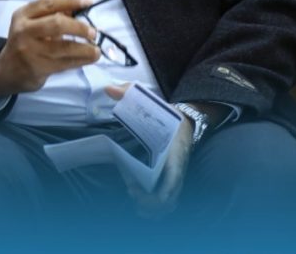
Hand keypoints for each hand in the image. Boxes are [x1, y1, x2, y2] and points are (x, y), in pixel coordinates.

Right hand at [0, 0, 99, 98]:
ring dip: (85, 48)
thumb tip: (80, 8)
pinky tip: (90, 59)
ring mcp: (30, 51)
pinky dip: (82, 60)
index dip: (70, 1)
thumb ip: (52, 14)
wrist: (8, 70)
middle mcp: (24, 31)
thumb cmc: (26, 42)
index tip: (88, 2)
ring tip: (96, 50)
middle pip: (57, 23)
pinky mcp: (38, 68)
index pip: (48, 3)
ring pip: (64, 47)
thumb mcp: (32, 24)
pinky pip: (65, 63)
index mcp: (22, 15)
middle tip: (93, 32)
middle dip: (79, 27)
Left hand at [106, 83, 193, 216]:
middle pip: (170, 197)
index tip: (137, 191)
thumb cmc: (167, 115)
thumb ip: (129, 93)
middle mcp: (178, 168)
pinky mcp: (172, 180)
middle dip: (150, 202)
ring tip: (134, 199)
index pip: (173, 178)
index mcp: (175, 152)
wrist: (187, 121)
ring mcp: (176, 176)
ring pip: (169, 203)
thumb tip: (108, 88)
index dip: (159, 192)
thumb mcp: (151, 101)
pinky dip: (155, 206)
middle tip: (131, 193)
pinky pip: (168, 200)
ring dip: (152, 207)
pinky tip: (139, 202)